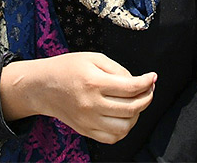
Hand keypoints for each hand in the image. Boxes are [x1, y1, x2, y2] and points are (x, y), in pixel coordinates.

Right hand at [1, 52, 155, 144]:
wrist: (43, 86)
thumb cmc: (68, 68)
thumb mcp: (94, 58)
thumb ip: (117, 69)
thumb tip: (136, 81)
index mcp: (94, 83)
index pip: (130, 87)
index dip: (146, 82)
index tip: (153, 77)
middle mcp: (92, 105)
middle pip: (131, 108)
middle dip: (147, 97)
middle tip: (149, 88)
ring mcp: (89, 121)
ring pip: (124, 127)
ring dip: (137, 115)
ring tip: (137, 102)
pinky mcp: (86, 131)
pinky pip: (112, 138)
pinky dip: (124, 129)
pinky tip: (125, 116)